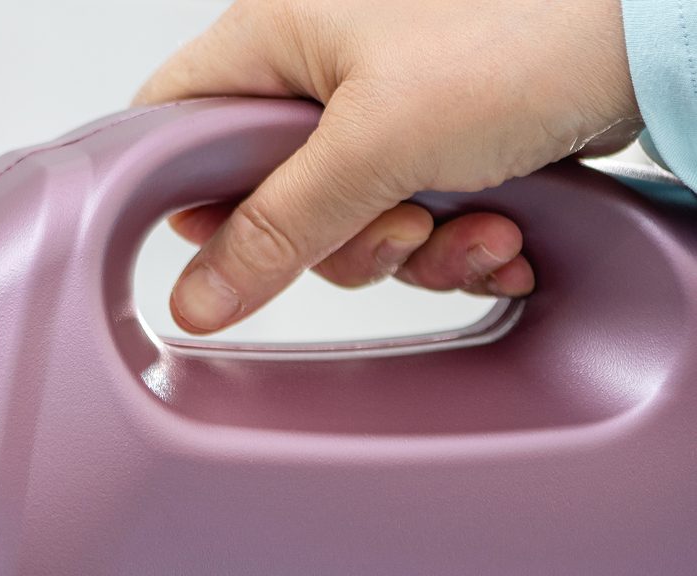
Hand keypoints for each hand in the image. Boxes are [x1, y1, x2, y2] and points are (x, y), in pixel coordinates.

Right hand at [136, 0, 641, 332]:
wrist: (656, 36)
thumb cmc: (525, 35)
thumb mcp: (375, 148)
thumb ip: (274, 230)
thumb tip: (193, 298)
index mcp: (276, 32)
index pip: (174, 123)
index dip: (190, 198)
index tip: (230, 248)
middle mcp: (323, 63)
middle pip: (269, 198)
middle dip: (339, 242)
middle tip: (395, 226)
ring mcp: (386, 101)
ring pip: (346, 222)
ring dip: (412, 251)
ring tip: (476, 227)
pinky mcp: (446, 133)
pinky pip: (412, 218)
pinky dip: (456, 242)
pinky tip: (502, 233)